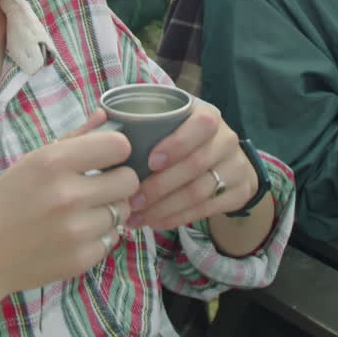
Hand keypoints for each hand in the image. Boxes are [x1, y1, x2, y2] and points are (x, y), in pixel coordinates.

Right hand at [0, 110, 138, 298]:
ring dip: (108, 210)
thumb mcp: (30, 162)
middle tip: (98, 187)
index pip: (118, 145)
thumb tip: (104, 115)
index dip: (115, 151)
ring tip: (82, 212)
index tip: (105, 158)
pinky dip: (100, 235)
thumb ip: (73, 138)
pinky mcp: (81, 259)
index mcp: (52, 162)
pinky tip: (76, 234)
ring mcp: (76, 230)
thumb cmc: (4, 203)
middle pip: (129, 180)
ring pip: (123, 211)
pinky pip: (113, 238)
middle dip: (117, 181)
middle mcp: (67, 195)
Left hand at [125, 100, 256, 230]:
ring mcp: (236, 166)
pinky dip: (177, 218)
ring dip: (164, 207)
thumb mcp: (171, 125)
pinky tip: (155, 223)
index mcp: (208, 116)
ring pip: (199, 190)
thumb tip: (98, 118)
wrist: (226, 164)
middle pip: (196, 164)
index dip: (177, 144)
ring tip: (137, 216)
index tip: (150, 161)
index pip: (201, 125)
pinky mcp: (239, 192)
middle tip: (132, 200)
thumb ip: (140, 123)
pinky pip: (206, 209)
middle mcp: (226, 139)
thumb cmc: (183, 141)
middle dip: (160, 185)